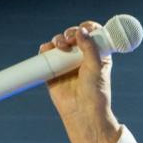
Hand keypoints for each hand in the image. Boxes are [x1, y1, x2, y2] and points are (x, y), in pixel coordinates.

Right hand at [42, 21, 121, 142]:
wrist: (83, 114)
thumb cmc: (95, 93)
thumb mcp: (96, 68)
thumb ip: (90, 48)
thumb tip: (81, 31)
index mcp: (97, 54)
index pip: (92, 34)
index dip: (87, 28)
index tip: (84, 28)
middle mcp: (82, 57)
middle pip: (73, 36)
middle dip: (70, 33)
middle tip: (69, 39)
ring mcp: (67, 63)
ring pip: (59, 43)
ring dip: (58, 39)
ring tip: (60, 45)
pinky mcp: (54, 71)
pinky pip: (47, 56)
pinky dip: (45, 50)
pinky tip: (47, 49)